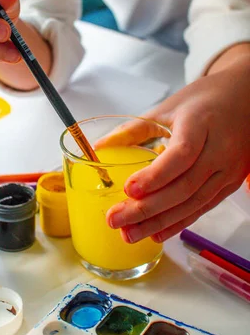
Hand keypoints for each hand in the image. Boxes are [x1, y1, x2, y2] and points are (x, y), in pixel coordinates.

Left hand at [102, 57, 249, 243]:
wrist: (243, 100)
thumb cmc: (203, 101)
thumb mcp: (167, 108)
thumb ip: (133, 129)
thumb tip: (99, 148)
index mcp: (200, 124)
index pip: (181, 154)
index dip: (155, 176)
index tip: (128, 189)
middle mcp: (219, 150)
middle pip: (184, 186)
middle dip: (147, 208)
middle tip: (116, 219)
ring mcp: (227, 170)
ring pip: (193, 203)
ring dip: (159, 222)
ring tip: (129, 234)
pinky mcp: (229, 184)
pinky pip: (203, 208)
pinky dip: (179, 223)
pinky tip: (156, 234)